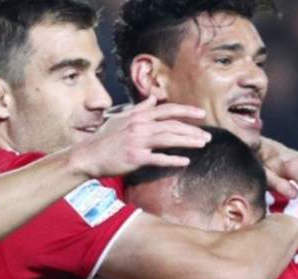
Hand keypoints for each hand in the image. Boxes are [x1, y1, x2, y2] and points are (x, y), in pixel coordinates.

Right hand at [69, 96, 209, 176]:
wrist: (89, 155)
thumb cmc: (105, 138)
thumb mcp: (121, 118)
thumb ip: (140, 108)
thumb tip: (154, 99)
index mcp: (138, 115)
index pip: (167, 110)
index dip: (186, 111)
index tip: (201, 114)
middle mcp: (140, 125)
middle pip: (172, 125)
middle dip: (192, 130)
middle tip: (208, 136)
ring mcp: (137, 141)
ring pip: (169, 139)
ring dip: (188, 141)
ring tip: (202, 144)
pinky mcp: (135, 157)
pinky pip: (158, 158)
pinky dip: (173, 159)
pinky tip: (185, 161)